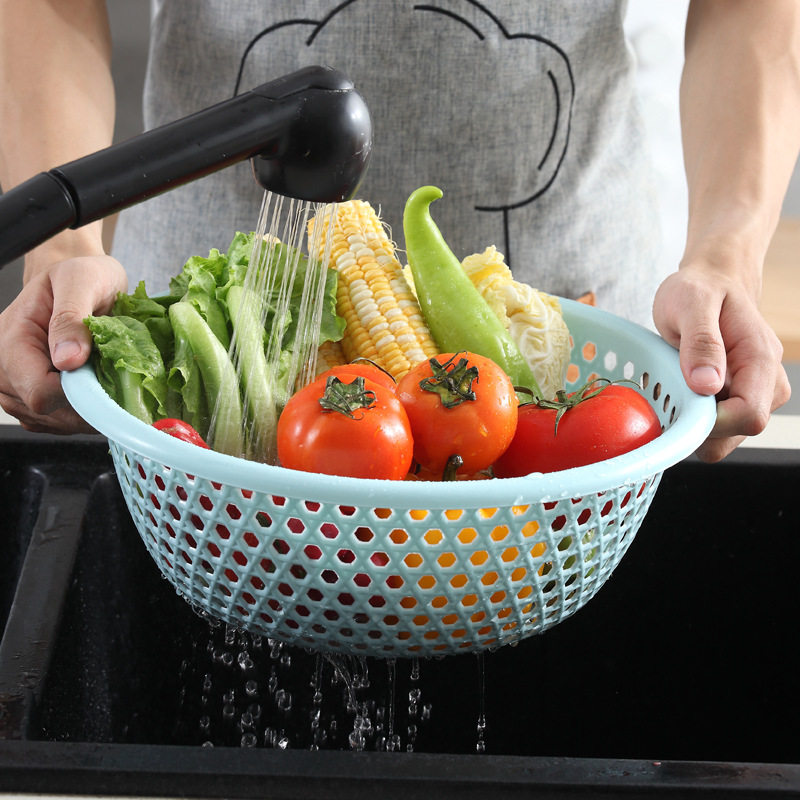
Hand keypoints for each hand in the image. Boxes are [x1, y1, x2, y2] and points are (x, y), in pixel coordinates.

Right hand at [0, 254, 127, 432]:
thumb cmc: (82, 275)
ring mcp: (19, 388)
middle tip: (114, 376)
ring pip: (55, 423)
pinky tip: (100, 391)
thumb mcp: (81, 281)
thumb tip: (68, 360)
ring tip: (107, 379)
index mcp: (12, 340)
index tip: (106, 378)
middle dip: (87, 404)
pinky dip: (85, 414)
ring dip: (89, 411)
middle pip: (47, 413)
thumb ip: (71, 318)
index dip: (77, 394)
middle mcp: (7, 369)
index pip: (38, 392)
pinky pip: (60, 423)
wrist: (83, 279)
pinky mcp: (36, 400)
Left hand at [653, 262, 790, 461]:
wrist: (710, 283)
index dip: (713, 422)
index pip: (750, 416)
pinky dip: (693, 417)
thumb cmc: (701, 288)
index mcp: (760, 360)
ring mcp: (753, 393)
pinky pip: (715, 428)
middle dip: (700, 425)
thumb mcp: (692, 303)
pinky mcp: (736, 399)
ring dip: (694, 421)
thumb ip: (701, 342)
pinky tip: (680, 389)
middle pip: (737, 434)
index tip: (682, 404)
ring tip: (676, 383)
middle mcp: (767, 383)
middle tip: (672, 390)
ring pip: (724, 436)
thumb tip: (707, 385)